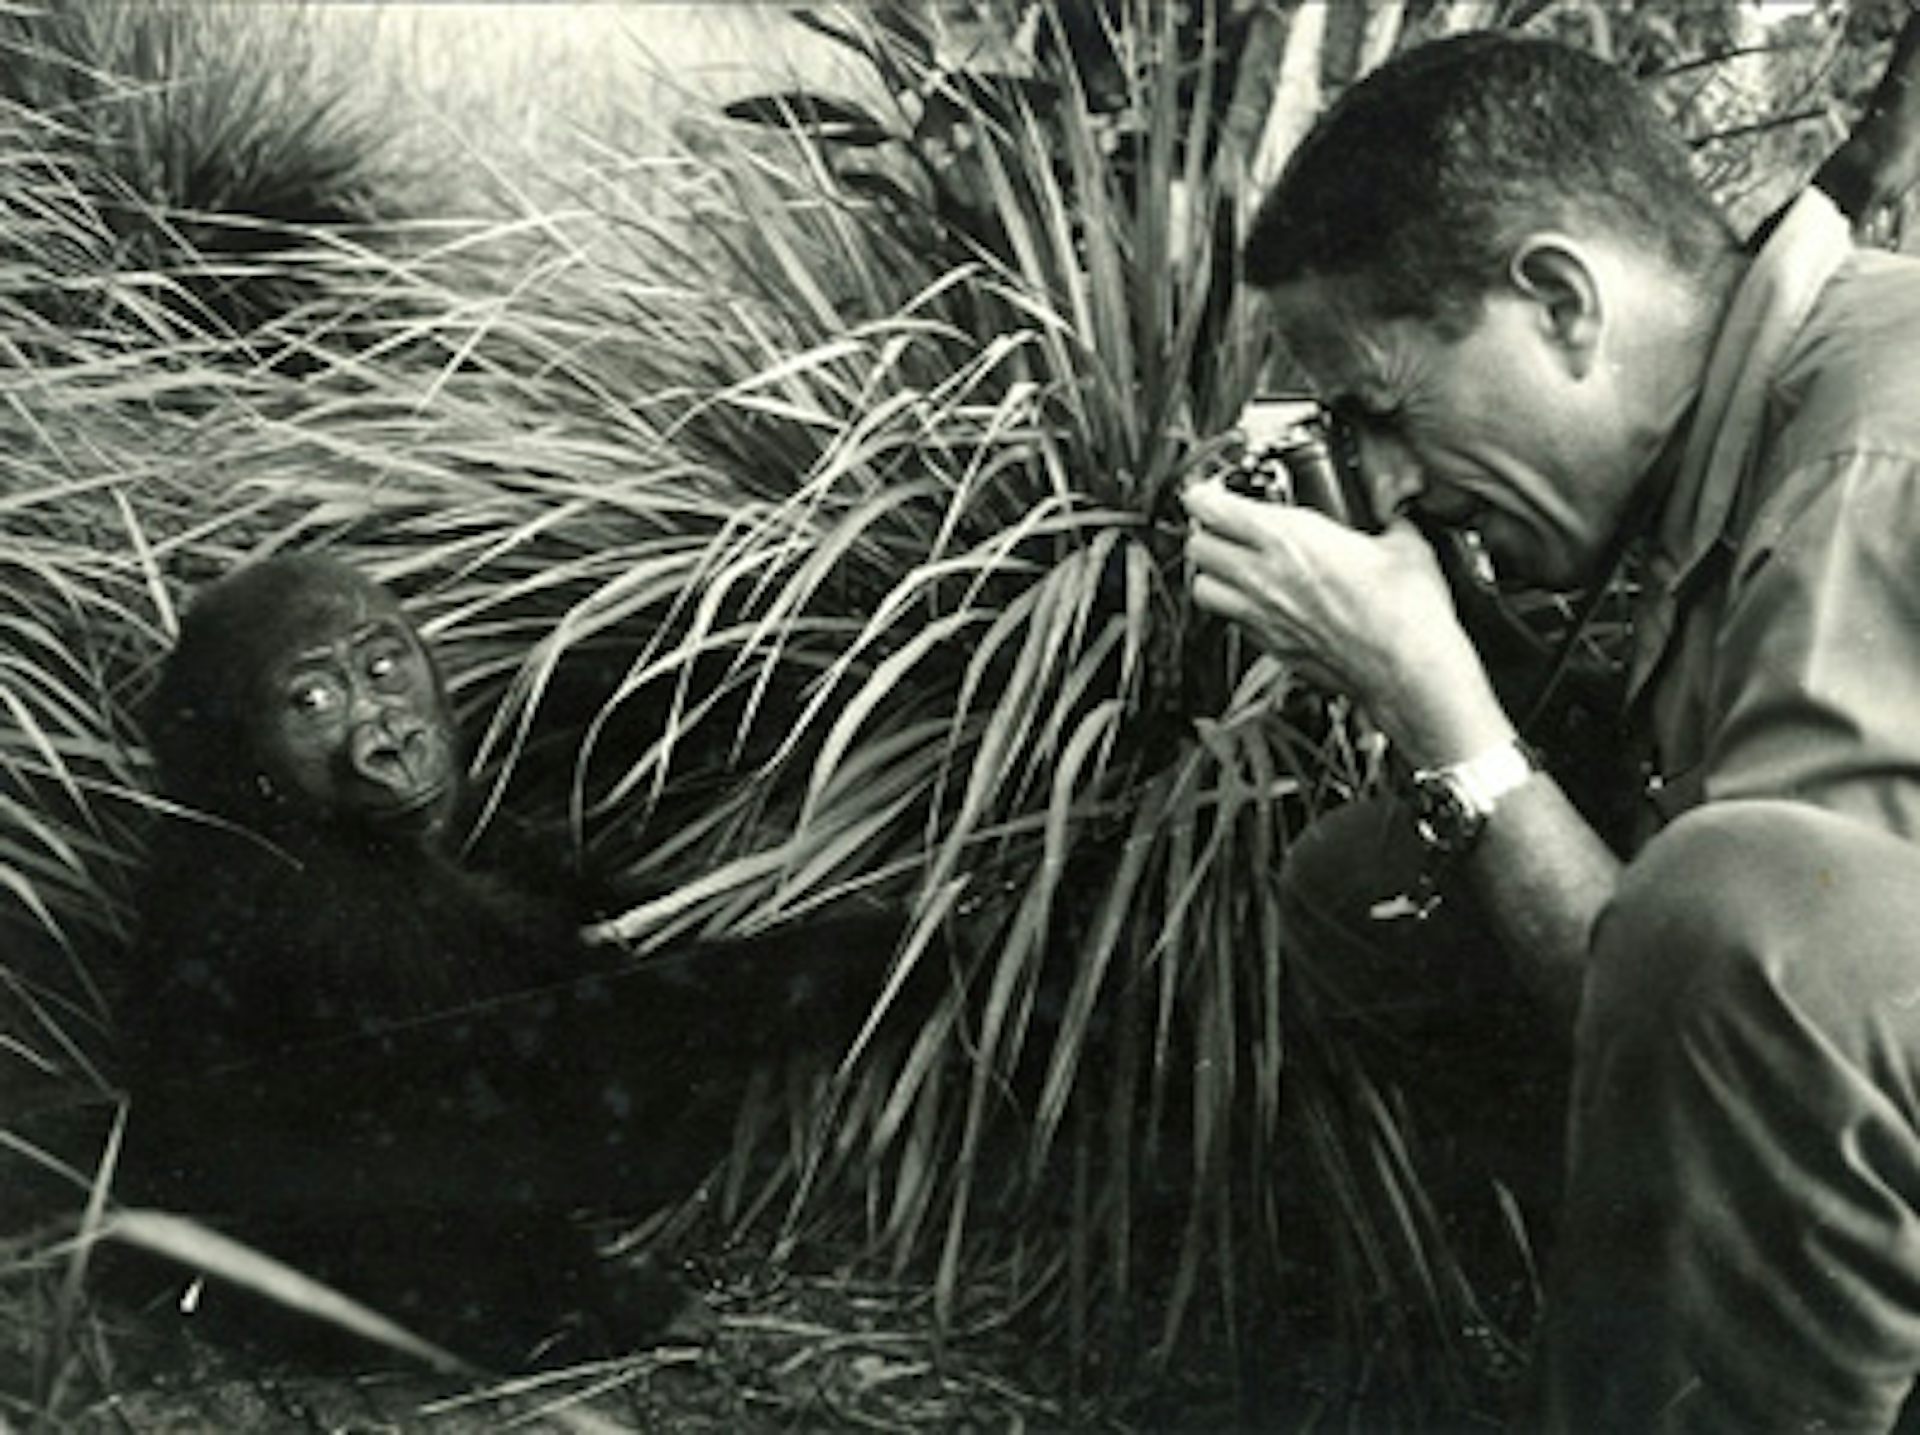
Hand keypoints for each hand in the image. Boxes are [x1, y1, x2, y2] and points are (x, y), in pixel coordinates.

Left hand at [1181, 477, 1512, 765]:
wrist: (1409, 671)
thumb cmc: (1406, 612)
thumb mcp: (1404, 545)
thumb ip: (1388, 523)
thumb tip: (1394, 517)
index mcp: (1289, 539)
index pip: (1212, 508)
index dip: (1203, 494)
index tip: (1212, 490)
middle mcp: (1264, 578)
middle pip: (1196, 548)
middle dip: (1204, 532)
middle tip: (1223, 526)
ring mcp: (1263, 618)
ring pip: (1202, 590)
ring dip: (1211, 574)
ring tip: (1232, 566)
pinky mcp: (1274, 649)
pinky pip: (1233, 624)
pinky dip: (1237, 610)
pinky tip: (1263, 604)